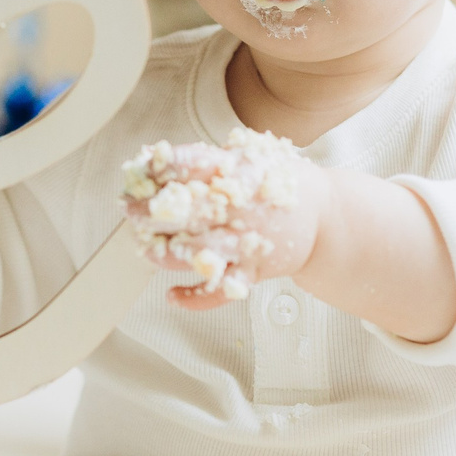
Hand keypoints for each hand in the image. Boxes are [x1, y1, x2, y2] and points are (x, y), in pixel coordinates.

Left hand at [126, 151, 329, 309]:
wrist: (325, 218)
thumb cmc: (278, 185)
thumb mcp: (248, 157)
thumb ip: (206, 159)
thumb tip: (154, 158)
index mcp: (240, 173)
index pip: (192, 167)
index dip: (159, 169)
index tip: (137, 170)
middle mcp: (243, 209)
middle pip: (189, 210)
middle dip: (152, 211)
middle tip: (129, 208)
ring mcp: (248, 243)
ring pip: (199, 253)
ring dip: (166, 253)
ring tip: (146, 247)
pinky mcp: (252, 272)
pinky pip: (221, 291)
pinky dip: (196, 298)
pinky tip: (173, 295)